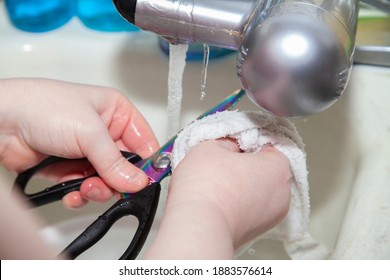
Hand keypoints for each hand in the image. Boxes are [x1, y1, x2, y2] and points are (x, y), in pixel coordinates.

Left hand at [0, 78, 158, 207]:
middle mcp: (104, 131)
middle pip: (126, 166)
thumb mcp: (89, 132)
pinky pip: (86, 187)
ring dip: (98, 189)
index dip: (147, 163)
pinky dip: (81, 195)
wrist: (1, 121)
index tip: (146, 182)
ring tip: (85, 187)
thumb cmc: (41, 106)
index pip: (144, 141)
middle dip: (118, 180)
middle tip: (109, 186)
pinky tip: (73, 192)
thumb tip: (138, 181)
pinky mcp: (71, 167)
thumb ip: (115, 162)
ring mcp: (87, 151)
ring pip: (107, 180)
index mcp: (116, 112)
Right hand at [144, 139, 290, 258]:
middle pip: (267, 170)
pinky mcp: (257, 232)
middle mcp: (282, 193)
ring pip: (259, 191)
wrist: (197, 226)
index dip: (250, 142)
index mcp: (278, 167)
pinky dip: (240, 203)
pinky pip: (251, 209)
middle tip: (224, 163)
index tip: (234, 144)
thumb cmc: (206, 187)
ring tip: (219, 183)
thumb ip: (227, 141)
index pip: (271, 145)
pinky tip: (220, 199)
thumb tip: (230, 148)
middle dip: (247, 165)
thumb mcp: (211, 146)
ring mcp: (271, 216)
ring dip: (243, 186)